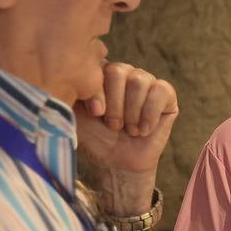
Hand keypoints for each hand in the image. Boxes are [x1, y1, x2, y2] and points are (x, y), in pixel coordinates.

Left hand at [74, 63, 178, 198]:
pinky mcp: (166, 93)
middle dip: (115, 105)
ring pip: (139, 81)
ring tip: (129, 130)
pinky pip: (161, 91)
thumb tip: (65, 71)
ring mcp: (147, 81)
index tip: (96, 115)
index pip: (99, 66)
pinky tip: (143, 130)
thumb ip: (71, 91)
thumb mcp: (75, 114)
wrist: (119, 164)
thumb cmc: (96, 139)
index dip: (98, 93)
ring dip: (131, 113)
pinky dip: (149, 115)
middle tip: (113, 126)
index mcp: (101, 73)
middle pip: (119, 71)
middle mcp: (125, 73)